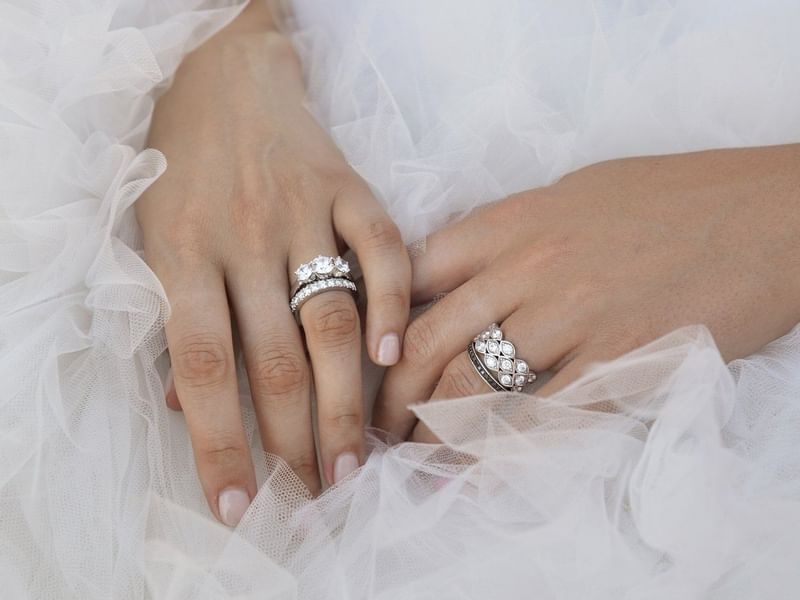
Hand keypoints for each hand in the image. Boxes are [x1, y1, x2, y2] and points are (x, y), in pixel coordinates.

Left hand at [136, 4, 409, 524]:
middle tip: (316, 491)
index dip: (217, 444)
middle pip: (275, 359)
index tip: (238, 505)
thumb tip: (187, 408)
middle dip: (297, 440)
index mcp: (181, 252)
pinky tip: (392, 358)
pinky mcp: (348, 185)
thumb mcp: (155, 236)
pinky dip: (392, 305)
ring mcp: (301, 209)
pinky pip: (382, 250)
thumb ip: (174, 318)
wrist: (224, 75)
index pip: (200, 367)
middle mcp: (242, 236)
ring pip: (330, 319)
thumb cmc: (183, 167)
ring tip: (356, 458)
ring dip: (347, 400)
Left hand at [374, 145, 799, 441]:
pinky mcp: (620, 361)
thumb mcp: (574, 195)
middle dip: (391, 393)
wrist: (769, 214)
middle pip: (428, 338)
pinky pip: (542, 418)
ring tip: (420, 456)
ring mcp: (572, 316)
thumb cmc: (673, 198)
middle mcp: (528, 267)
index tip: (369, 357)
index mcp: (512, 222)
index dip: (379, 319)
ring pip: (473, 384)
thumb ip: (512, 234)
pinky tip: (480, 473)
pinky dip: (503, 452)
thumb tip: (465, 274)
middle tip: (379, 426)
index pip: (413, 271)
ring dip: (436, 430)